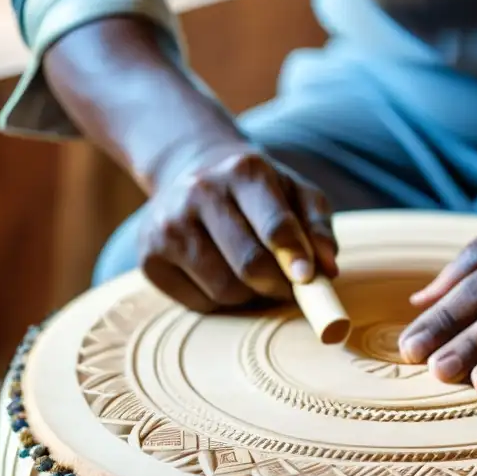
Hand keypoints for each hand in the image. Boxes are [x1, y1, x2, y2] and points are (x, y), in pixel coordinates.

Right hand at [138, 142, 337, 311]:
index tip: (308, 279)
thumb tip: (327, 270)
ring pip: (224, 289)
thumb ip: (318, 227)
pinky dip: (219, 302)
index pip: (274, 226)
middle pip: (250, 264)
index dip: (294, 258)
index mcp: (244, 171)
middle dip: (277, 285)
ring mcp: (168, 224)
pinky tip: (221, 275)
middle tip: (288, 286)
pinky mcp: (148, 255)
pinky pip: (197, 303)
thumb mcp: (296, 193)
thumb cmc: (259, 191)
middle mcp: (200, 192)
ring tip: (254, 275)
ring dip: (249, 295)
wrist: (191, 171)